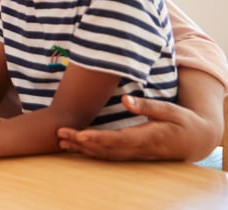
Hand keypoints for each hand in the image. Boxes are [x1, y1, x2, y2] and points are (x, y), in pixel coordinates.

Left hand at [57, 94, 216, 161]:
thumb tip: (125, 99)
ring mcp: (134, 153)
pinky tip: (75, 146)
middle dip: (82, 143)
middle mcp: (138, 148)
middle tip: (60, 133)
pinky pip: (108, 154)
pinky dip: (91, 151)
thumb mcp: (169, 110)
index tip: (79, 135)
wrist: (194, 141)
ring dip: (82, 148)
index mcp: (147, 137)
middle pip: (106, 148)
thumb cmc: (182, 122)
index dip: (97, 139)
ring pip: (105, 154)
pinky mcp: (131, 152)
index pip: (117, 140)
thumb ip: (147, 106)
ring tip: (61, 140)